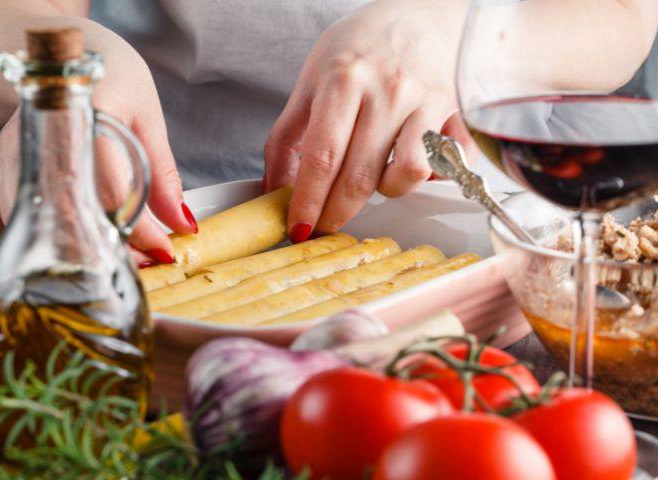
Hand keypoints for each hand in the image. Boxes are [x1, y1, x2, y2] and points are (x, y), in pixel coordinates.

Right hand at [0, 28, 196, 263]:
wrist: (63, 55)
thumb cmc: (108, 78)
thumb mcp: (147, 117)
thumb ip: (163, 173)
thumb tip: (180, 222)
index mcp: (83, 110)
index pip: (108, 187)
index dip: (138, 229)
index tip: (160, 249)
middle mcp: (38, 132)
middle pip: (62, 210)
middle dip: (104, 248)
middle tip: (136, 259)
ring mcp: (10, 149)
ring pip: (25, 219)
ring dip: (66, 246)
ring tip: (106, 247)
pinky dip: (12, 228)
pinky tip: (47, 226)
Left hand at [264, 0, 475, 240]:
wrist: (421, 11)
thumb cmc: (360, 47)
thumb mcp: (312, 78)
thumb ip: (287, 135)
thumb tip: (272, 188)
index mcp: (342, 80)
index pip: (322, 156)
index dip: (308, 201)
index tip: (299, 227)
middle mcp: (385, 91)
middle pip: (358, 176)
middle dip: (337, 214)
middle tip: (324, 225)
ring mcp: (421, 101)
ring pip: (405, 174)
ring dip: (384, 193)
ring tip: (371, 183)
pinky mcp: (451, 111)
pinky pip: (444, 163)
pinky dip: (426, 178)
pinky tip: (408, 168)